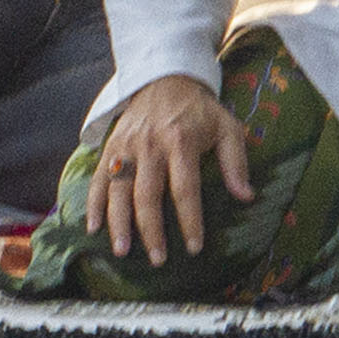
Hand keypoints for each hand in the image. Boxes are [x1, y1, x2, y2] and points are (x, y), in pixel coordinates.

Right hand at [82, 73, 253, 264]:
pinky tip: (92, 228)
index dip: (189, 220)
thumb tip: (246, 196)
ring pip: (118, 190)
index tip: (194, 247)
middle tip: (158, 259)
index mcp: (181, 142)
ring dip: (118, 223)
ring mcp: (126, 147)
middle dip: (151, 230)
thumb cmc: (199, 110)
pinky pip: (97, 179)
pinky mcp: (110, 148)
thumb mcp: (227, 126)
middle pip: (147, 194)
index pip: (185, 188)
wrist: (163, 78)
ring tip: (121, 251)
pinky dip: (92, 204)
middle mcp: (150, 146)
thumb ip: (236, 161)